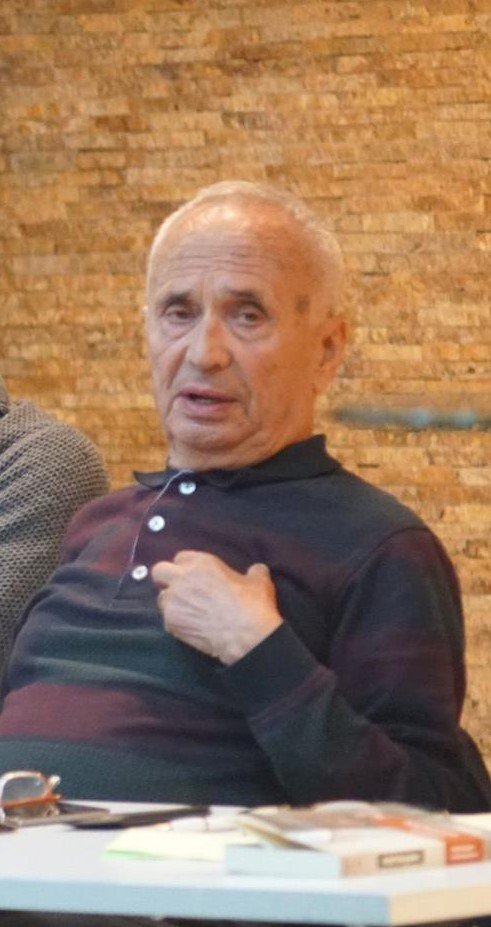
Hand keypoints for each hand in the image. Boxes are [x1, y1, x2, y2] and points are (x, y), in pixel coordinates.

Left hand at [151, 551, 282, 664]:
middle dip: (166, 579)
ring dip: (171, 602)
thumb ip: (253, 571)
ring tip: (187, 611)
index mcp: (201, 563)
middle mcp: (181, 579)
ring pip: (161, 597)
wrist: (246, 636)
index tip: (194, 576)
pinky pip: (166, 619)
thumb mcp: (259, 581)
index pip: (180, 557)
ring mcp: (173, 602)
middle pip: (159, 571)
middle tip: (181, 590)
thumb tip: (257, 570)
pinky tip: (191, 626)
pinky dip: (176, 622)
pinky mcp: (171, 623)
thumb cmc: (253, 604)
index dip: (186, 567)